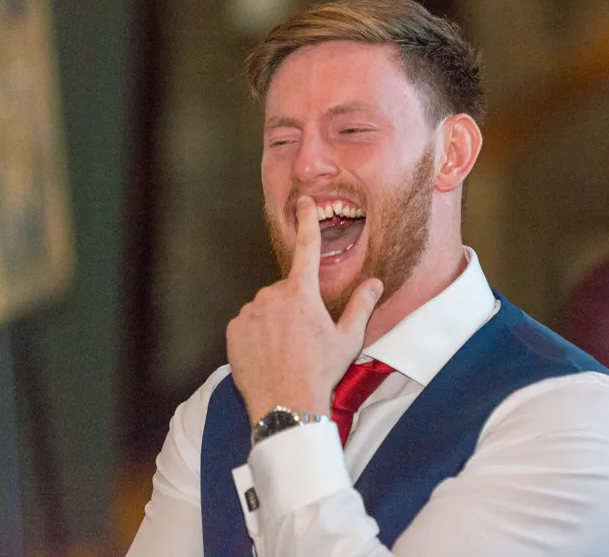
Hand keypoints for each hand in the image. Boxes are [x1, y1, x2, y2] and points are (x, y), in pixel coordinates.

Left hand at [226, 196, 383, 423]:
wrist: (285, 405)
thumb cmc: (321, 372)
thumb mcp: (349, 339)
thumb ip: (362, 305)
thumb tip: (375, 282)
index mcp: (302, 293)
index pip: (307, 247)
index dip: (306, 221)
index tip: (304, 201)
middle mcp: (272, 295)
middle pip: (286, 289)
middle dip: (295, 305)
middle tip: (305, 338)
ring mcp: (250, 312)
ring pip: (266, 307)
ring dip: (275, 320)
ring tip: (286, 350)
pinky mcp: (233, 330)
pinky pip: (248, 323)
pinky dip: (256, 334)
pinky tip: (268, 355)